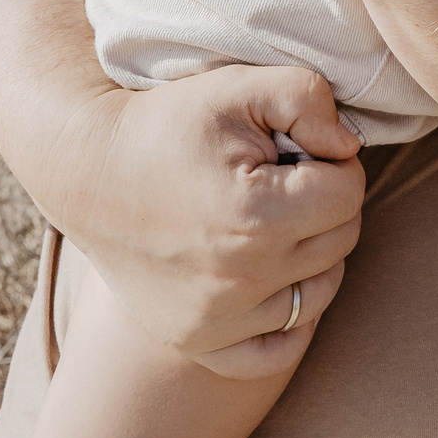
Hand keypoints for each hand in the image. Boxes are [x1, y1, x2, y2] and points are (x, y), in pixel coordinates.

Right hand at [49, 62, 365, 378]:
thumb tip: (349, 146)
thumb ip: (310, 98)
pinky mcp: (197, 341)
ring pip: (320, 291)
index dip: (332, 160)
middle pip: (341, 241)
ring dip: (312, 253)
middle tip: (280, 178)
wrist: (88, 169)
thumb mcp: (240, 86)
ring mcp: (216, 320)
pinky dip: (290, 320)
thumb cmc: (169, 123)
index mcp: (255, 217)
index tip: (295, 149)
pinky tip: (274, 278)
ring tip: (270, 218)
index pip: (349, 192)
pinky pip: (278, 351)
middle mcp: (239, 280)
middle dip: (324, 202)